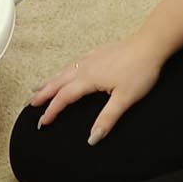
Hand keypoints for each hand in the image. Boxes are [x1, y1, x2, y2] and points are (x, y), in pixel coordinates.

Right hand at [28, 32, 165, 142]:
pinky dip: (64, 70)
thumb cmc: (140, 69)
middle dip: (43, 94)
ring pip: (64, 71)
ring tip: (38, 87)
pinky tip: (67, 70)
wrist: (152, 44)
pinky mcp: (99, 53)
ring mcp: (91, 58)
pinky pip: (74, 63)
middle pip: (58, 83)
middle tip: (30, 104)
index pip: (64, 98)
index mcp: (88, 79)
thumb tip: (93, 138)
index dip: (52, 111)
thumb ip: (107, 119)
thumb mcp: (125, 99)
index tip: (42, 122)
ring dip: (50, 81)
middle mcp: (85, 67)